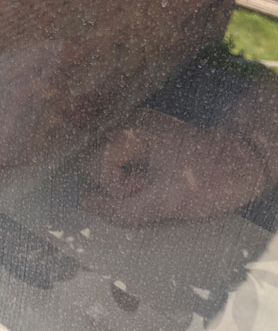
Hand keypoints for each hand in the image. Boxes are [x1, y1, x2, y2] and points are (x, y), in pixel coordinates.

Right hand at [80, 109, 269, 225]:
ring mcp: (134, 126)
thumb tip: (83, 202)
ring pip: (102, 157)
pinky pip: (117, 156)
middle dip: (113, 181)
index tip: (143, 192)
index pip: (94, 161)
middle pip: (92, 156)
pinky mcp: (141, 136)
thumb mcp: (165, 203)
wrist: (246, 162)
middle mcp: (127, 121)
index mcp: (131, 129)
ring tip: (148, 185)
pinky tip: (148, 180)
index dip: (113, 185)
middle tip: (145, 189)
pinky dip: (125, 174)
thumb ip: (120, 209)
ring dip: (119, 179)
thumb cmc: (209, 180)